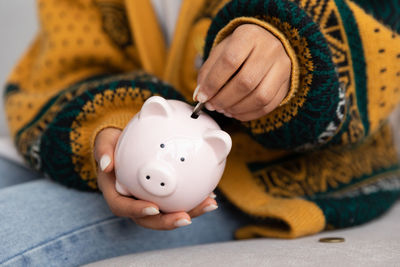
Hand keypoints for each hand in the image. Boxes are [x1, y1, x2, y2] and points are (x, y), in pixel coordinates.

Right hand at [94, 127, 217, 229]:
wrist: (123, 145)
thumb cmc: (112, 145)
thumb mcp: (104, 142)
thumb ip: (103, 151)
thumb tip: (106, 164)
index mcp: (116, 193)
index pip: (123, 207)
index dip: (138, 211)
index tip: (153, 208)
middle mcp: (133, 201)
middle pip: (149, 219)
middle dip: (168, 221)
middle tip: (187, 218)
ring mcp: (148, 200)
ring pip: (168, 213)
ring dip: (189, 212)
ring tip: (208, 204)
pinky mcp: (162, 195)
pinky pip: (177, 201)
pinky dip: (193, 200)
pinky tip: (209, 195)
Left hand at [195, 24, 290, 120]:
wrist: (268, 44)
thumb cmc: (240, 49)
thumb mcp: (221, 51)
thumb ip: (208, 72)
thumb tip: (200, 95)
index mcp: (249, 35)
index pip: (230, 61)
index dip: (213, 83)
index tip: (202, 96)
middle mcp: (270, 49)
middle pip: (245, 82)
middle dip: (224, 99)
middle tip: (212, 105)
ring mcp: (282, 67)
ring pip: (259, 97)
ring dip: (236, 108)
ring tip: (223, 109)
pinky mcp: (287, 83)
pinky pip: (268, 105)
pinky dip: (249, 114)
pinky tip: (236, 112)